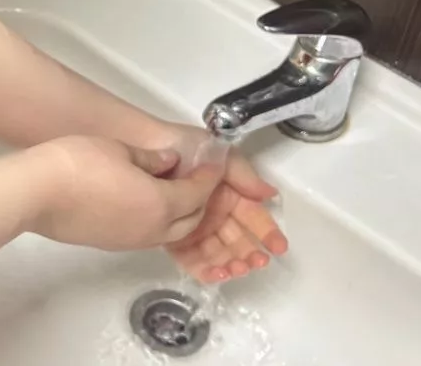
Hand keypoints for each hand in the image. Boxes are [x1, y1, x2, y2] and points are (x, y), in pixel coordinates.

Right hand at [27, 135, 222, 250]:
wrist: (36, 193)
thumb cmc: (76, 165)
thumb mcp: (120, 149)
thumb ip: (151, 159)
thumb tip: (169, 163)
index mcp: (160, 203)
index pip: (197, 193)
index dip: (208, 177)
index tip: (213, 163)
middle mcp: (151, 229)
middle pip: (191, 220)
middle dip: (200, 200)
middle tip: (197, 177)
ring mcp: (130, 241)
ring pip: (169, 232)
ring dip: (180, 214)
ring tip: (172, 190)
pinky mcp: (110, 244)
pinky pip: (147, 235)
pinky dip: (157, 221)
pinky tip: (144, 203)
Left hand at [129, 121, 288, 282]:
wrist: (142, 148)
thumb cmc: (182, 146)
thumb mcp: (219, 155)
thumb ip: (244, 176)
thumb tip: (269, 194)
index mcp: (228, 194)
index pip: (252, 217)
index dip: (266, 232)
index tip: (278, 247)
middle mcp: (213, 213)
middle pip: (237, 239)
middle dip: (250, 254)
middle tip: (257, 263)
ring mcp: (194, 226)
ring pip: (217, 252)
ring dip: (231, 264)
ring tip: (238, 270)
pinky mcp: (172, 238)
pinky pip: (191, 258)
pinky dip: (204, 268)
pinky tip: (217, 274)